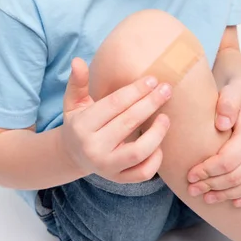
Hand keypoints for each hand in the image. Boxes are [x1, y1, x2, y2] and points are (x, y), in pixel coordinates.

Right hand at [62, 57, 171, 182]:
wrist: (74, 155)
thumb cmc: (80, 122)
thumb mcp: (74, 102)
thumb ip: (77, 82)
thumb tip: (77, 60)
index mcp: (83, 126)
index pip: (114, 105)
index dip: (135, 91)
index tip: (152, 79)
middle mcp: (93, 148)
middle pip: (129, 123)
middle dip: (150, 103)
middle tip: (167, 90)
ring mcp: (107, 167)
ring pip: (138, 152)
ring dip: (157, 133)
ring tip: (166, 117)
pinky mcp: (119, 179)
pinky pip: (143, 173)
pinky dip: (155, 160)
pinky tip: (160, 144)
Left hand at [187, 82, 240, 206]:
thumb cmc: (234, 96)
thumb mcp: (229, 92)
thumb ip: (226, 104)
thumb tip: (222, 123)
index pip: (228, 161)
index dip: (208, 171)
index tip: (190, 174)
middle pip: (237, 177)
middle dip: (212, 186)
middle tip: (192, 189)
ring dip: (226, 195)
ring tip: (206, 197)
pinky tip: (233, 203)